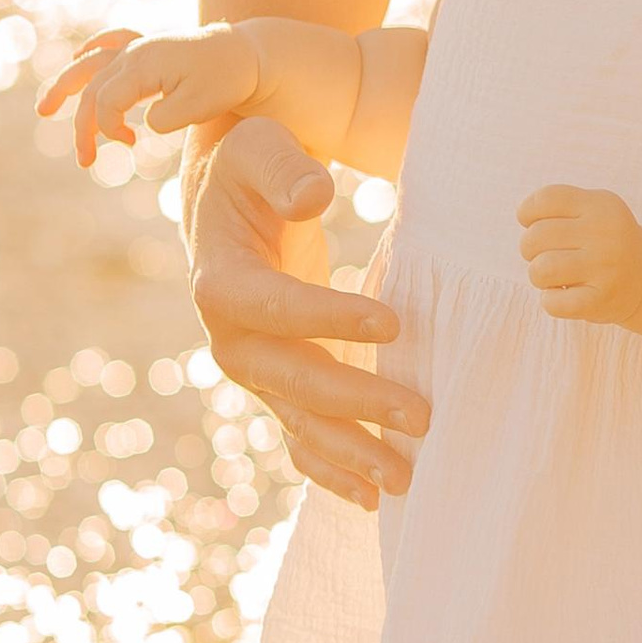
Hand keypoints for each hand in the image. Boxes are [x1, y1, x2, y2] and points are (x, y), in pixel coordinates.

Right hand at [36, 25, 257, 168]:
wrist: (250, 54)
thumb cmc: (227, 80)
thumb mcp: (198, 106)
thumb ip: (165, 119)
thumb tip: (144, 124)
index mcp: (143, 64)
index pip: (104, 101)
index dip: (106, 129)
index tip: (130, 145)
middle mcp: (135, 52)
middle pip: (91, 88)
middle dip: (82, 126)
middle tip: (84, 161)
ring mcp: (141, 47)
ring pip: (92, 63)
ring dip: (67, 86)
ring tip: (44, 110)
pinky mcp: (150, 48)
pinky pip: (112, 41)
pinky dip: (93, 50)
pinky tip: (80, 56)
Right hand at [186, 116, 425, 508]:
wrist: (222, 197)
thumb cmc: (248, 161)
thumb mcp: (258, 146)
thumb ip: (284, 169)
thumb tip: (316, 197)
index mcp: (220, 280)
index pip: (275, 307)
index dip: (330, 317)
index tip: (394, 323)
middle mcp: (228, 338)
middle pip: (291, 380)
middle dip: (354, 404)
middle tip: (421, 416)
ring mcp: (251, 368)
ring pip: (298, 421)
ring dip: (350, 452)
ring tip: (403, 478)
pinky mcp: (274, 383)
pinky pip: (298, 435)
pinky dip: (330, 469)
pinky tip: (371, 496)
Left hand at [516, 184, 641, 325]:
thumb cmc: (605, 240)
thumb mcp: (594, 209)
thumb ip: (558, 205)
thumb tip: (523, 215)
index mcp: (601, 205)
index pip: (546, 199)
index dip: (527, 212)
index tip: (533, 224)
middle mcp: (605, 234)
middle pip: (536, 236)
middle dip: (530, 248)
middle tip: (546, 254)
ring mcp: (605, 269)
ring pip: (540, 270)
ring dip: (538, 276)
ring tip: (553, 276)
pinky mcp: (601, 301)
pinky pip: (552, 303)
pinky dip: (549, 300)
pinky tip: (563, 295)